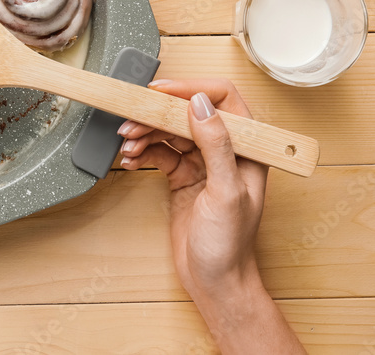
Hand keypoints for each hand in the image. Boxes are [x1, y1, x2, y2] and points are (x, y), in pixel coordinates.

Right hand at [118, 79, 264, 300]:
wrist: (214, 283)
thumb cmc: (230, 246)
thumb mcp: (226, 193)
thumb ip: (216, 145)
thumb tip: (201, 104)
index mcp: (247, 148)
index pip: (222, 99)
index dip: (190, 90)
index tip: (160, 93)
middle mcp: (225, 151)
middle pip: (187, 113)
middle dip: (157, 115)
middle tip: (131, 120)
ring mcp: (202, 163)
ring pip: (168, 131)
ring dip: (144, 134)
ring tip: (126, 145)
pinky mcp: (182, 176)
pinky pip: (158, 152)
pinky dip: (141, 152)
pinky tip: (129, 160)